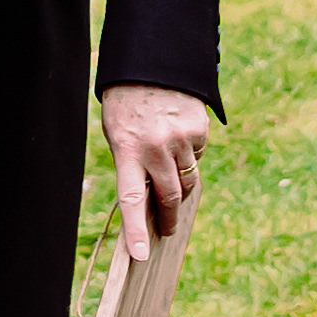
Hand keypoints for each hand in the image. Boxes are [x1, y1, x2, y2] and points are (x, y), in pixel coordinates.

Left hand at [100, 83, 211, 258]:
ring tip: (166, 165)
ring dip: (179, 182)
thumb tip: (154, 201)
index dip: (136, 229)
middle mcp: (155, 146)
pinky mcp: (199, 129)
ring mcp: (180, 138)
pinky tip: (176, 136)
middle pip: (169, 196)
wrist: (151, 62)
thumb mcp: (117, 133)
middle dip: (168, 218)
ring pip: (187, 178)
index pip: (132, 198)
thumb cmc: (126, 104)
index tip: (141, 255)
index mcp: (126, 149)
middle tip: (166, 231)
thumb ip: (132, 164)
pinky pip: (198, 155)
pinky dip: (189, 154)